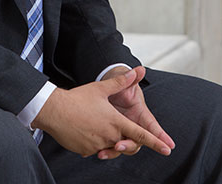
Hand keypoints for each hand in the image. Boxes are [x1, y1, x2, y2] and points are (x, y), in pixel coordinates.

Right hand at [31, 68, 172, 158]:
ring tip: (95, 124)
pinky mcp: (86, 150)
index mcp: (116, 122)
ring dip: (107, 139)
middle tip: (111, 126)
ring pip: (109, 147)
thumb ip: (121, 82)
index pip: (141, 135)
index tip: (167, 149)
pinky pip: (95, 149)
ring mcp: (97, 145)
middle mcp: (109, 136)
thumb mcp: (101, 88)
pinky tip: (86, 129)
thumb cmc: (78, 99)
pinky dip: (95, 142)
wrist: (54, 111)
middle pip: (124, 143)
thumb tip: (138, 71)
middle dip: (124, 140)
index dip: (156, 142)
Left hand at [96, 66, 175, 159]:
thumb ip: (131, 78)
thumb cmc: (120, 85)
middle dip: (129, 145)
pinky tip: (92, 153)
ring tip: (102, 153)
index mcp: (140, 113)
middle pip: (137, 141)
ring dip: (113, 151)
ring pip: (123, 146)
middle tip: (119, 146)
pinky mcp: (110, 134)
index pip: (152, 126)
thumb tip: (140, 69)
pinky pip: (108, 145)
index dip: (161, 136)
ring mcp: (122, 130)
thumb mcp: (125, 81)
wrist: (106, 87)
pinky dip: (102, 149)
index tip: (169, 146)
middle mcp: (133, 124)